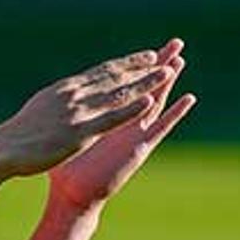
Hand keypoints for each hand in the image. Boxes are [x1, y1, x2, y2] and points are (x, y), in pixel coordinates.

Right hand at [0, 40, 186, 179]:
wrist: (2, 149)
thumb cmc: (16, 134)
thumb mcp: (40, 107)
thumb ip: (57, 100)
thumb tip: (63, 93)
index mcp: (65, 88)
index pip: (101, 72)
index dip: (125, 64)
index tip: (144, 56)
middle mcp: (74, 94)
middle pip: (115, 77)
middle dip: (141, 67)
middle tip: (163, 57)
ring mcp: (78, 112)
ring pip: (119, 93)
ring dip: (145, 83)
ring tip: (167, 72)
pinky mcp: (80, 132)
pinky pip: (113, 119)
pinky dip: (133, 109)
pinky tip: (150, 103)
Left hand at [48, 42, 194, 213]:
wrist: (72, 197)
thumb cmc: (65, 171)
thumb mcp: (64, 136)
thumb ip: (65, 120)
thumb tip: (50, 103)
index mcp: (106, 118)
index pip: (123, 86)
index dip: (135, 66)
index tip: (147, 47)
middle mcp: (123, 123)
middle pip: (144, 87)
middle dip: (158, 65)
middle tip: (175, 43)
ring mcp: (133, 134)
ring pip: (155, 101)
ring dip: (168, 81)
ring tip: (181, 60)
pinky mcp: (138, 148)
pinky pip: (160, 127)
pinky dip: (175, 113)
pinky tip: (189, 98)